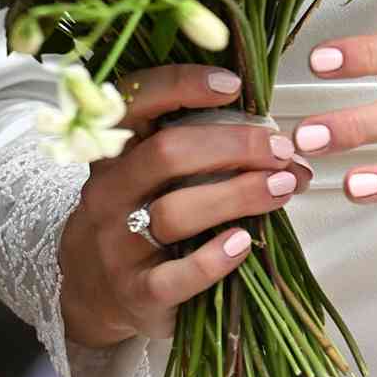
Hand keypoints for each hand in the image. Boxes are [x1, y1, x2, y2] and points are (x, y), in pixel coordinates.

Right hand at [58, 64, 311, 344]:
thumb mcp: (146, 175)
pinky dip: (214, 258)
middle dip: (233, 145)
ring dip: (238, 194)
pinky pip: (176, 276)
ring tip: (283, 186)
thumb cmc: (137, 218)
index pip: (136, 103)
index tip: (233, 84)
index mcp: (113, 152)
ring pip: (175, 211)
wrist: (93, 292)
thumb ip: (195, 150)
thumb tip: (276, 139)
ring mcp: (118, 244)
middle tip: (279, 148)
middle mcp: (109, 193)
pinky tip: (244, 243)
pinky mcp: (136, 293)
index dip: (182, 85)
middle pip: (167, 154)